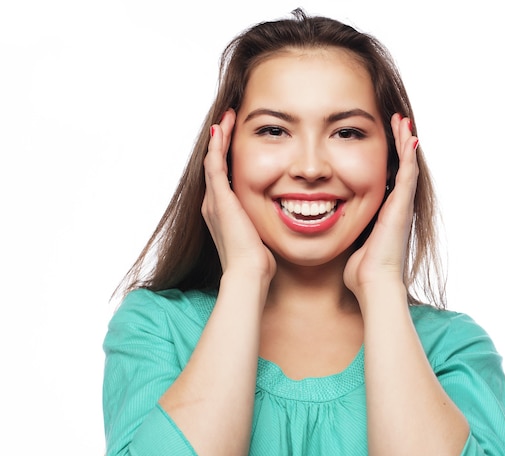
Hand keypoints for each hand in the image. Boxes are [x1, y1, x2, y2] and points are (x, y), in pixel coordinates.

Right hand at [202, 109, 275, 281]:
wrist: (248, 274)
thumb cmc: (257, 261)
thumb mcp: (259, 235)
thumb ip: (262, 222)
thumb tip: (279, 217)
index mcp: (222, 212)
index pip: (222, 176)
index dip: (227, 156)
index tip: (236, 139)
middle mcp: (213, 204)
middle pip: (214, 164)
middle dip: (221, 142)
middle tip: (228, 121)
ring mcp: (214, 201)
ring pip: (212, 160)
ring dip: (219, 138)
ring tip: (225, 118)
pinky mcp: (219, 199)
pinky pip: (215, 165)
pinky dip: (217, 146)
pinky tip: (221, 129)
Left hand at [343, 113, 418, 297]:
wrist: (373, 283)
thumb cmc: (360, 269)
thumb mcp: (350, 240)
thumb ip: (345, 227)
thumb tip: (329, 221)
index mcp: (383, 212)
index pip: (386, 177)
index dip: (386, 157)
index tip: (378, 138)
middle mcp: (395, 206)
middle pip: (400, 167)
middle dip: (397, 143)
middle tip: (395, 121)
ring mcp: (401, 206)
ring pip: (407, 166)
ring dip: (405, 142)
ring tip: (402, 121)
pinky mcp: (402, 207)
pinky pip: (408, 175)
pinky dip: (409, 155)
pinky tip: (410, 137)